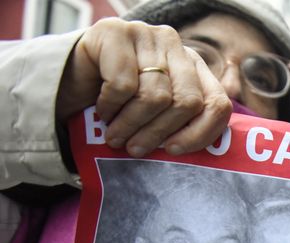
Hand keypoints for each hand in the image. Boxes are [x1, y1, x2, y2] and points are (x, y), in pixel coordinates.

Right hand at [56, 17, 231, 156]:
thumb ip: (180, 127)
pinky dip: (111, 107)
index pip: (218, 103)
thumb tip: (196, 159)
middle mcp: (175, 46)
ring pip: (155, 96)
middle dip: (159, 133)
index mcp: (194, 68)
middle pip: (187, 102)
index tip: (174, 151)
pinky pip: (123, 85)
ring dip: (131, 125)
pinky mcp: (115, 32)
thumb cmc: (118, 105)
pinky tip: (103, 111)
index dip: (202, 133)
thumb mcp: (156, 117)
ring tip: (116, 138)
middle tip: (136, 150)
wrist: (68, 80)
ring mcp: (147, 35)